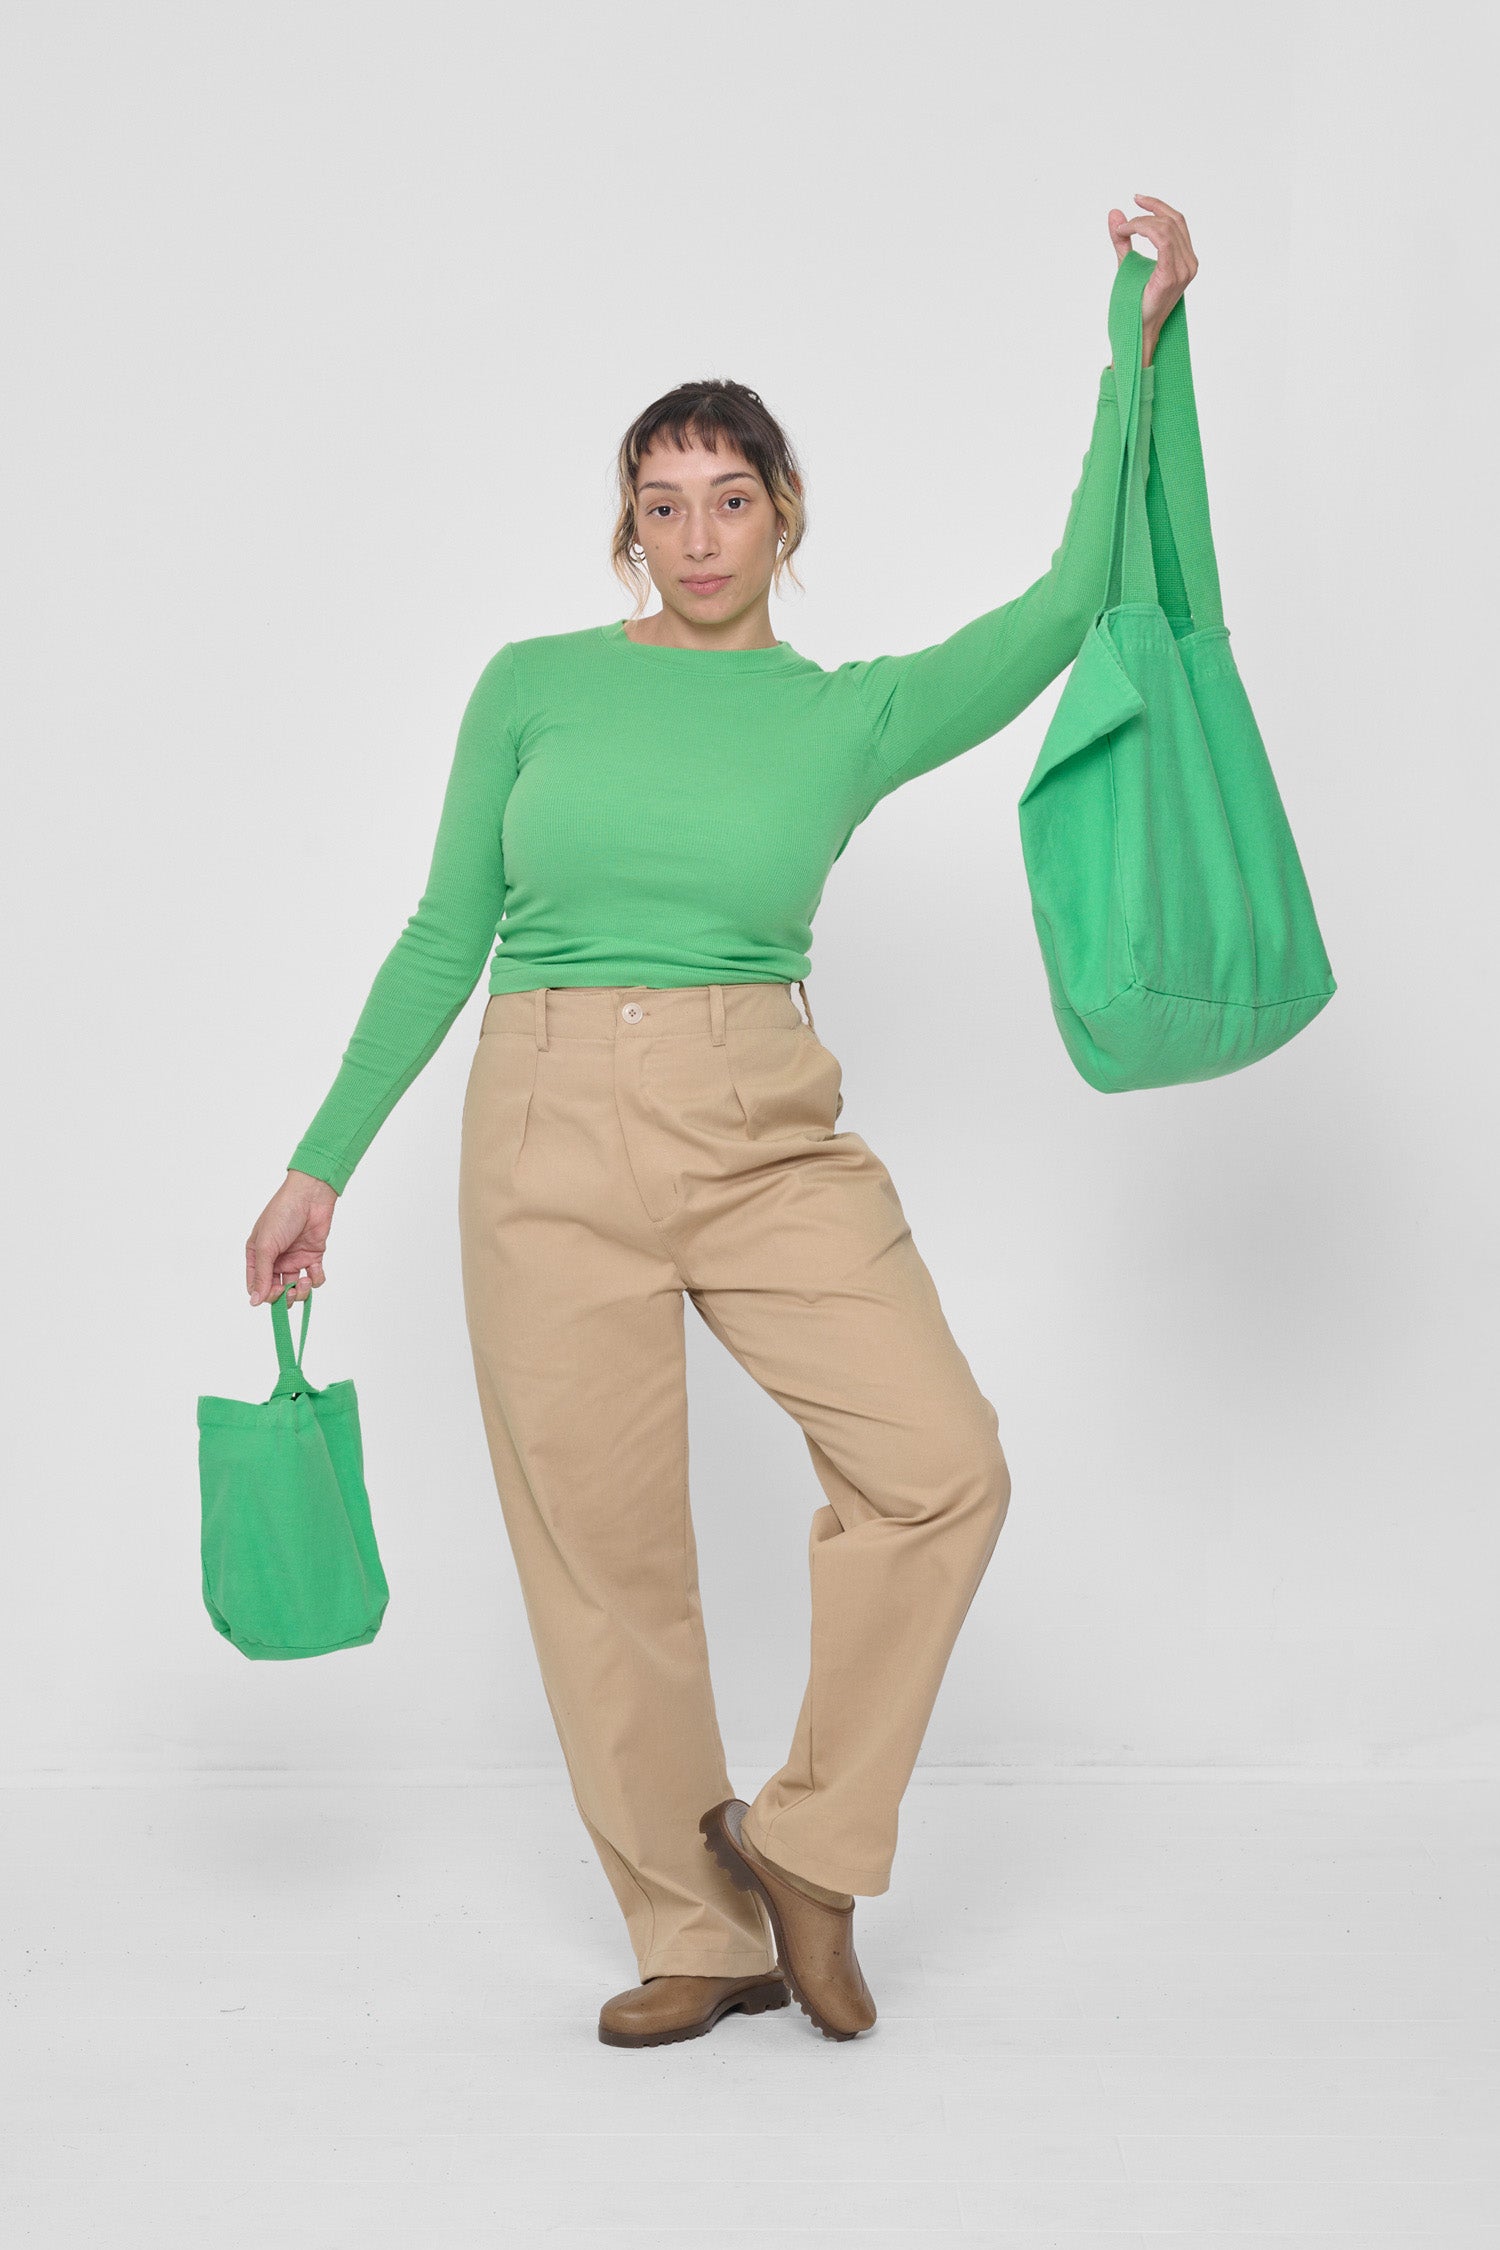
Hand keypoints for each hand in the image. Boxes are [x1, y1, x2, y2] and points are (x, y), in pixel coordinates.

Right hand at [246, 1169, 338, 1305]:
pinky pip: (315, 1278)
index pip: (256, 1286)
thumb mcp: (266, 1245)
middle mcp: (275, 1260)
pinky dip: (316, 1279)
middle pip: (277, 1291)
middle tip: (290, 1290)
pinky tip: (314, 1270)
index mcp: (257, 1256)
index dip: (265, 1295)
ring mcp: (294, 1258)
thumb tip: (254, 1301)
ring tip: (304, 1281)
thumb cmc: (282, 1214)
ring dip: (300, 1291)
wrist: (310, 1196)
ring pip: (296, 1288)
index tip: (275, 1292)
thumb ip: (261, 1274)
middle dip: (284, 1297)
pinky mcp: (313, 1256)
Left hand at [1107, 195, 1198, 365]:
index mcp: (1185, 259)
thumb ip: (1123, 240)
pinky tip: (1128, 232)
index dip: (1158, 205)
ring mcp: (1183, 270)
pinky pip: (1163, 241)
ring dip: (1141, 222)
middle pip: (1172, 221)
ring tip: (1122, 230)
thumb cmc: (1135, 303)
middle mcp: (1189, 263)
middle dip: (1147, 212)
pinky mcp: (1171, 276)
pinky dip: (1144, 230)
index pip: (1177, 221)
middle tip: (1123, 221)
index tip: (1137, 199)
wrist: (1137, 332)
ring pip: (1166, 228)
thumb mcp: (1127, 264)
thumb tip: (1114, 212)